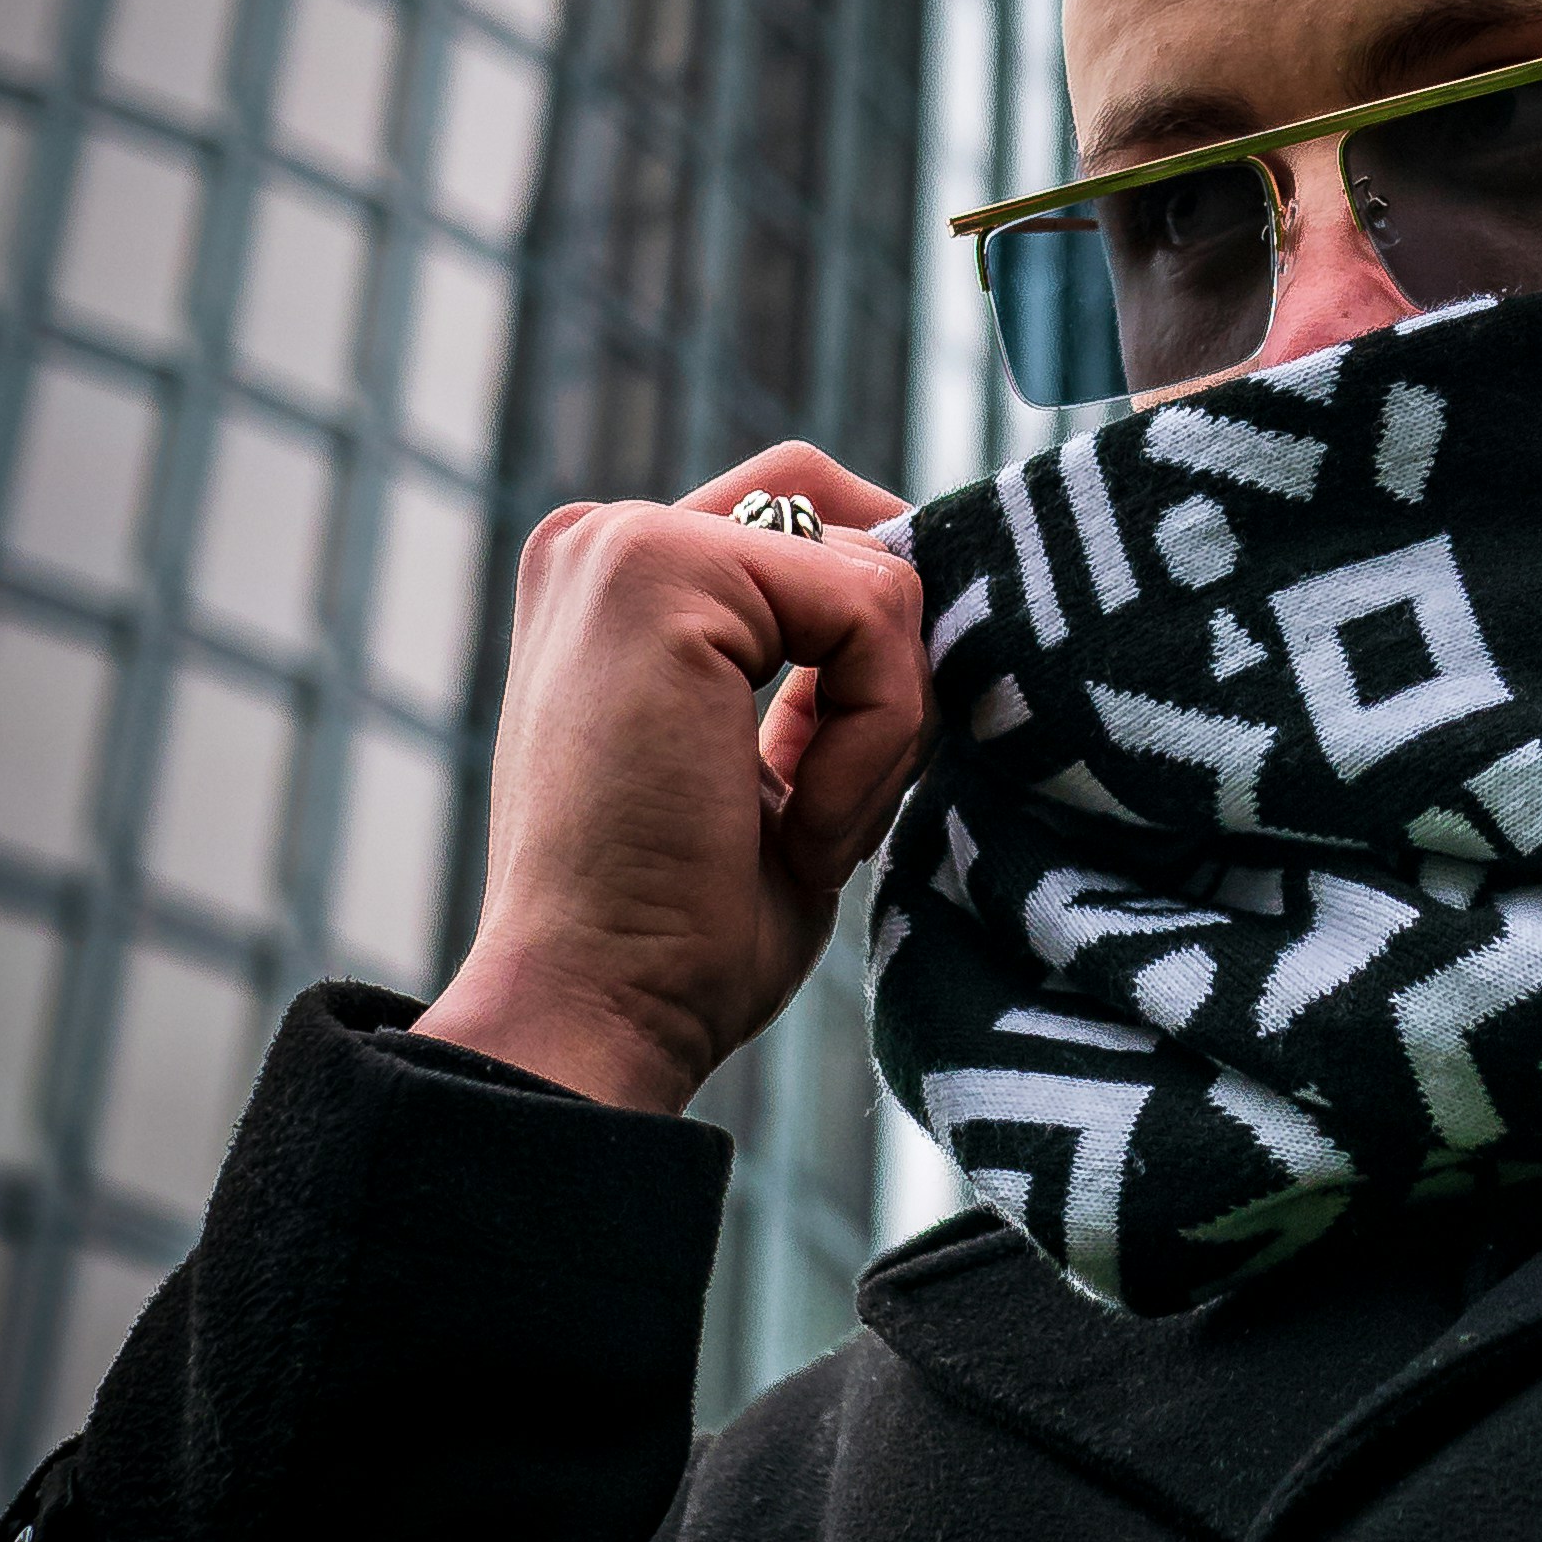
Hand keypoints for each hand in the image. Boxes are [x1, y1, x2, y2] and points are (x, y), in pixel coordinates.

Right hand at [412, 443, 932, 1112]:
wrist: (596, 1013)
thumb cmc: (683, 928)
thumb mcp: (770, 767)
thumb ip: (824, 673)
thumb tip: (945, 607)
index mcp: (620, 581)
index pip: (818, 528)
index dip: (883, 643)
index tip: (847, 779)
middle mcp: (605, 537)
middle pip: (858, 530)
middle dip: (895, 677)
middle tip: (837, 811)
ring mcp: (625, 542)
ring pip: (883, 581)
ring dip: (886, 732)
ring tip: (803, 836)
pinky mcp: (662, 571)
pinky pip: (873, 616)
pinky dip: (878, 741)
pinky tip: (802, 833)